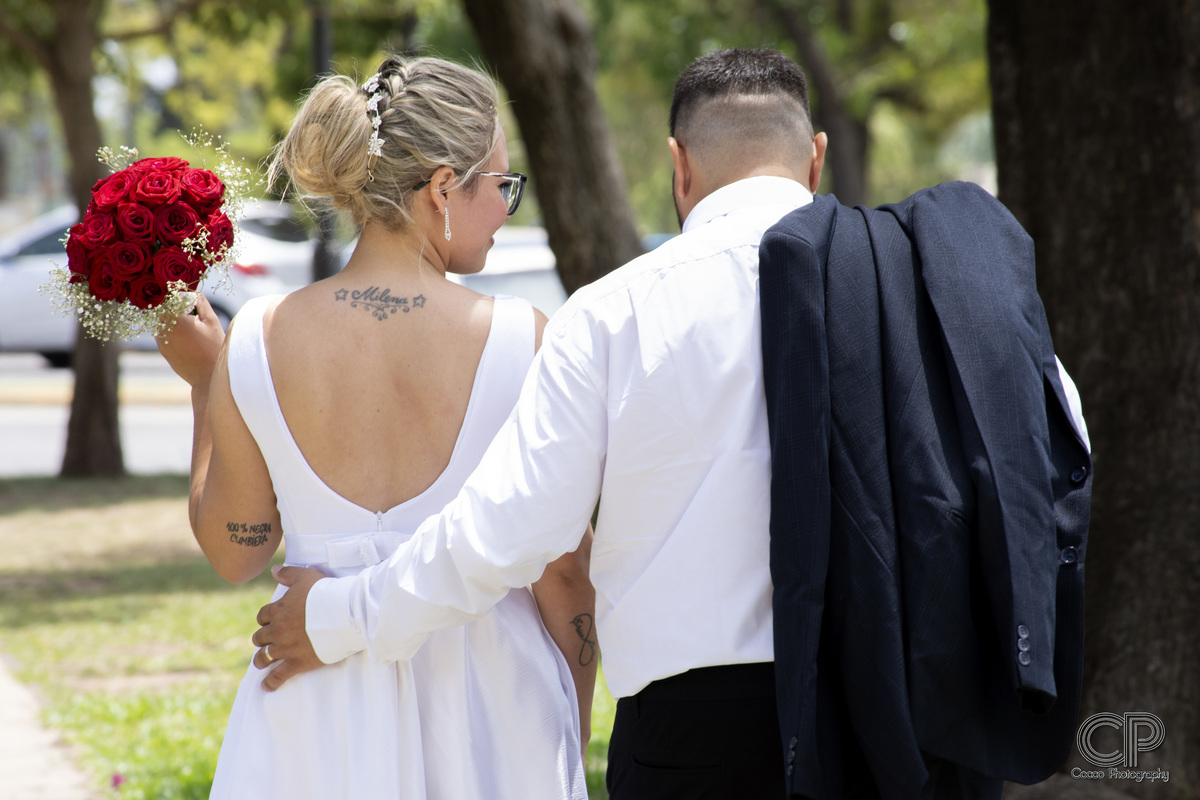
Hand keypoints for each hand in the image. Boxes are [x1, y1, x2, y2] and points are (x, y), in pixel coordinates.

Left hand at [155, 293, 225, 387]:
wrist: (208, 376)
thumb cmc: (214, 348)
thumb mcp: (211, 322)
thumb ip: (201, 303)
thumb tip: (194, 291)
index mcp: (175, 319)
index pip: (166, 298)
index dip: (173, 293)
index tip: (182, 292)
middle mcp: (163, 329)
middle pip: (160, 309)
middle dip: (172, 306)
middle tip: (187, 306)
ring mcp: (161, 342)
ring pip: (161, 322)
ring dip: (171, 318)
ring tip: (189, 323)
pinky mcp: (164, 351)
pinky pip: (163, 334)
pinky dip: (171, 331)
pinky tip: (187, 336)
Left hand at [251, 565, 325, 690]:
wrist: (343, 612)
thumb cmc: (325, 592)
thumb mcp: (305, 576)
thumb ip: (287, 573)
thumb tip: (274, 570)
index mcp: (277, 611)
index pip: (262, 616)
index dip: (265, 619)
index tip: (269, 621)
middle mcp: (277, 631)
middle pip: (260, 637)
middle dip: (262, 639)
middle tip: (267, 641)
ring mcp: (286, 648)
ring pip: (264, 657)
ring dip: (261, 660)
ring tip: (261, 663)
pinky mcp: (297, 663)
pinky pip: (278, 676)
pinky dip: (270, 683)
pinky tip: (266, 686)